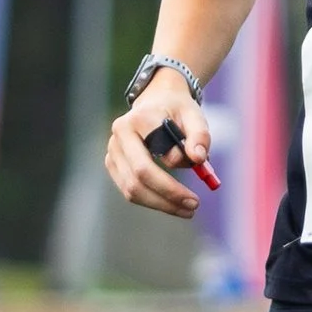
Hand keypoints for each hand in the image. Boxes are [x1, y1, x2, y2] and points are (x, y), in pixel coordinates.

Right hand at [107, 73, 210, 220]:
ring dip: (161, 204)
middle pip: (140, 174)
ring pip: (132, 188)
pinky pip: (130, 191)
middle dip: (168, 194)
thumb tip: (198, 159)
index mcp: (139, 119)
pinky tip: (171, 203)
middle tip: (193, 206)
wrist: (156, 101)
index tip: (200, 168)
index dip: (178, 162)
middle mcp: (119, 135)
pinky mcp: (112, 165)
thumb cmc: (177, 111)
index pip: (157, 148)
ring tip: (187, 210)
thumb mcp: (194, 115)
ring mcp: (112, 151)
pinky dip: (152, 201)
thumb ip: (199, 135)